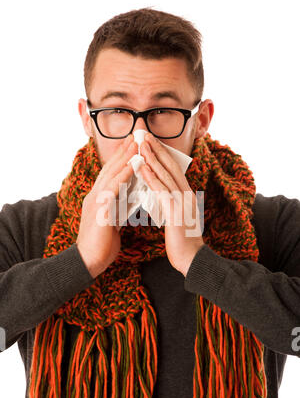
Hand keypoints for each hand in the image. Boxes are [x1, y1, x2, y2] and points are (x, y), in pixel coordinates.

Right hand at [76, 135, 137, 277]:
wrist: (88, 262)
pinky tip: (135, 165)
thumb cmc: (101, 244)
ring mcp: (96, 201)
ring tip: (137, 143)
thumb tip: (129, 201)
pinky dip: (124, 174)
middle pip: (111, 168)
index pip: (111, 174)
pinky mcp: (100, 209)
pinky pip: (114, 188)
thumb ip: (117, 208)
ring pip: (112, 173)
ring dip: (125, 157)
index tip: (134, 145)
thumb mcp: (111, 222)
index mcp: (98, 198)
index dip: (122, 158)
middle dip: (124, 150)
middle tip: (136, 134)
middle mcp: (95, 195)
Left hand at [139, 133, 203, 276]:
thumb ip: (172, 204)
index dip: (162, 154)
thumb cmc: (183, 242)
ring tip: (141, 144)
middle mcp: (187, 194)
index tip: (150, 142)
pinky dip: (151, 177)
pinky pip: (161, 190)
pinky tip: (141, 167)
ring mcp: (183, 202)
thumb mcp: (179, 217)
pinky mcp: (176, 211)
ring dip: (152, 157)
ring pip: (166, 174)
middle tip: (144, 134)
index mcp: (187, 195)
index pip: (173, 169)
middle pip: (171, 166)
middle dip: (157, 149)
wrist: (193, 260)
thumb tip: (162, 196)